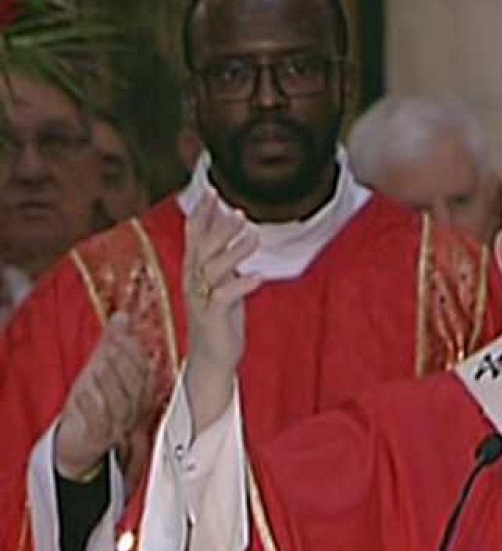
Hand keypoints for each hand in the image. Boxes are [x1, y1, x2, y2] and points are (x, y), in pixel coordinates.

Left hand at [55, 313, 154, 479]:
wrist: (83, 449)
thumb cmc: (95, 405)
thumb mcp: (103, 370)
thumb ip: (115, 344)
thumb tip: (123, 315)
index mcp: (139, 396)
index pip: (145, 374)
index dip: (135, 354)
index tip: (125, 335)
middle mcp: (132, 412)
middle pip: (135, 388)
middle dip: (125, 364)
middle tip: (116, 344)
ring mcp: (116, 427)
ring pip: (120, 404)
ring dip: (111, 382)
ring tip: (101, 363)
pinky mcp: (96, 439)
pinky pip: (97, 422)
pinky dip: (92, 404)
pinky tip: (84, 389)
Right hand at [183, 194, 261, 431]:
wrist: (213, 358)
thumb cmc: (220, 319)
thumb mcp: (223, 283)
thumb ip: (225, 258)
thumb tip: (234, 229)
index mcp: (194, 271)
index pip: (194, 236)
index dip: (202, 214)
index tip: (211, 191)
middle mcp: (193, 282)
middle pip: (201, 248)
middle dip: (218, 228)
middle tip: (238, 211)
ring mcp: (202, 300)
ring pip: (212, 269)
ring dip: (233, 252)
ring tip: (254, 237)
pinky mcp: (214, 318)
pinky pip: (225, 297)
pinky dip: (241, 285)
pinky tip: (258, 276)